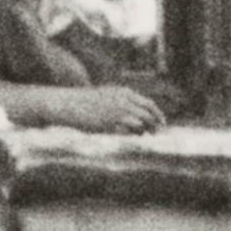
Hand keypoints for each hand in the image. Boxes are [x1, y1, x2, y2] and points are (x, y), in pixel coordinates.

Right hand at [22, 84, 165, 135]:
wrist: (68, 103)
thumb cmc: (86, 103)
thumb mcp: (106, 97)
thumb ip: (121, 104)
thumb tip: (134, 119)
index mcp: (124, 93)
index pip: (149, 104)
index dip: (158, 115)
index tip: (161, 124)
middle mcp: (124, 101)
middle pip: (148, 114)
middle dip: (156, 125)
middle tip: (157, 134)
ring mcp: (117, 112)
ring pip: (141, 123)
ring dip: (145, 132)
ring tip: (144, 137)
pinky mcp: (110, 123)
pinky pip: (128, 131)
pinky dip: (133, 135)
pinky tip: (130, 137)